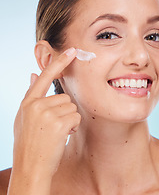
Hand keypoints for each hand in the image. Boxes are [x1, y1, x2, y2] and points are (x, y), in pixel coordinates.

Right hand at [12, 47, 80, 180]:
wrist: (30, 167)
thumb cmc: (29, 142)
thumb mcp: (24, 117)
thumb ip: (32, 95)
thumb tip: (34, 74)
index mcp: (28, 102)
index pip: (46, 76)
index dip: (59, 62)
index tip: (71, 50)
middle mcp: (37, 105)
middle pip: (65, 97)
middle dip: (64, 111)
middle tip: (54, 126)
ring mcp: (47, 113)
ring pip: (72, 107)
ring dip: (69, 120)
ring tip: (56, 132)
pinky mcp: (59, 123)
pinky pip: (76, 117)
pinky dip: (73, 127)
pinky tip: (62, 136)